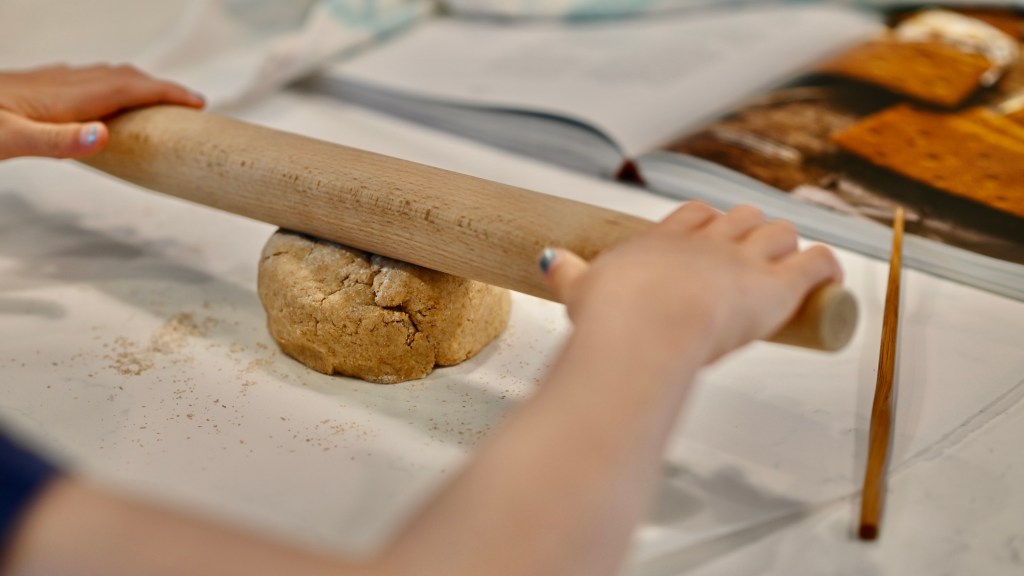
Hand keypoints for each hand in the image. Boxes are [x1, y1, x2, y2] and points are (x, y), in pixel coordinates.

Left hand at [0, 64, 203, 159]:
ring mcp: (49, 83)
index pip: (129, 89)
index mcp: (67, 98)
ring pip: (106, 76)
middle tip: (191, 103)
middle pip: (124, 77)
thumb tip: (103, 136)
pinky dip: (110, 86)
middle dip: (162, 87)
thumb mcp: (11, 142)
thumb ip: (58, 141)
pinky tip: (100, 97)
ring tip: (158, 98)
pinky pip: (86, 81)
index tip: (198, 104)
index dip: (167, 94)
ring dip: (138, 83)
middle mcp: (63, 84)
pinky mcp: (36, 88)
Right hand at [541, 202, 841, 367]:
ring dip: (786, 246)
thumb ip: (566, 273)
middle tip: (750, 258)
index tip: (709, 238)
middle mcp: (708, 243)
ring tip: (788, 266)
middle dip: (749, 232)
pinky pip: (816, 263)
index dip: (707, 224)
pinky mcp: (777, 286)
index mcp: (666, 240)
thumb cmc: (612, 315)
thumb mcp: (581, 288)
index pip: (695, 215)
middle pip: (742, 216)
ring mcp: (744, 261)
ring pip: (780, 232)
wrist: (644, 330)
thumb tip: (547, 260)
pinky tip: (830, 278)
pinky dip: (827, 268)